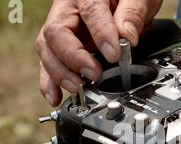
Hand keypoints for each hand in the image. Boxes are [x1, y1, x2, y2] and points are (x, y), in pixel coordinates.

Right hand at [36, 0, 161, 105]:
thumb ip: (132, 12)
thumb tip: (127, 36)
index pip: (90, 11)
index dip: (101, 34)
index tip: (114, 54)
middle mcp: (66, 9)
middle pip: (56, 33)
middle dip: (74, 59)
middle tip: (94, 74)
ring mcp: (61, 29)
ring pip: (48, 51)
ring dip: (61, 74)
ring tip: (78, 89)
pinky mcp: (61, 47)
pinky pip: (49, 64)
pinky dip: (50, 83)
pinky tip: (56, 97)